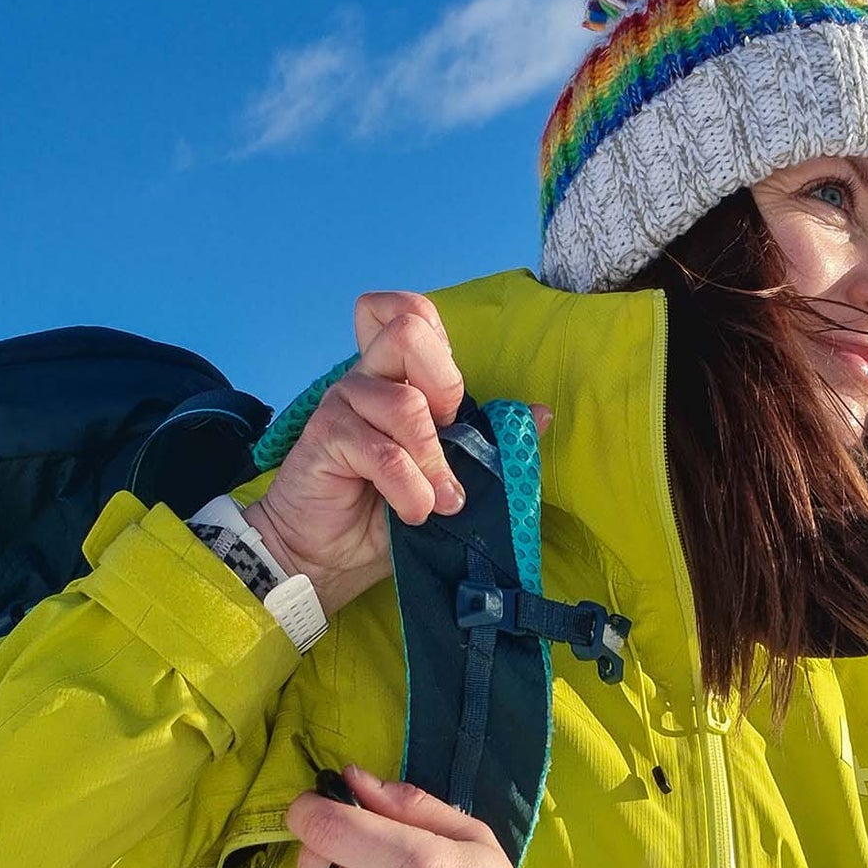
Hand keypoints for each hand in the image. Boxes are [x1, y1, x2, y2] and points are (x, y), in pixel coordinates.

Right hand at [246, 291, 549, 617]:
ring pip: (405, 403)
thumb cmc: (384, 511)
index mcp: (399, 375)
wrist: (326, 555)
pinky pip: (382, 451)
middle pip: (409, 328)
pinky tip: (414, 512)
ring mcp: (344, 402)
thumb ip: (486, 442)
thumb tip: (543, 413)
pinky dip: (409, 488)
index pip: (413, 312)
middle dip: (445, 385)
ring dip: (434, 462)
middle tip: (449, 435)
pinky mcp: (325, 435)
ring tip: (440, 503)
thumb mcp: (446, 475)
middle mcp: (369, 376)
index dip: (442, 345)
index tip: (450, 406)